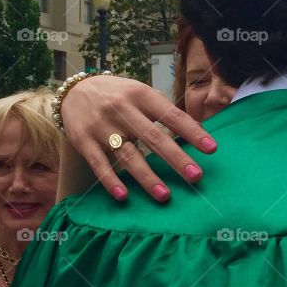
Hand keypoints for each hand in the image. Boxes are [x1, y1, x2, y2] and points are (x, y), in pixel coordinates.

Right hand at [61, 74, 216, 200]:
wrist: (74, 90)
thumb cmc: (118, 95)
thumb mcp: (141, 93)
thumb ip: (165, 111)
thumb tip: (198, 130)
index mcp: (141, 95)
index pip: (172, 115)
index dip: (192, 132)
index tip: (212, 149)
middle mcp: (122, 110)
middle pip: (152, 137)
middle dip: (176, 158)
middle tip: (195, 176)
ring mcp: (102, 127)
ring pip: (128, 155)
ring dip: (146, 177)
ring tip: (164, 196)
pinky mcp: (83, 141)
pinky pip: (99, 164)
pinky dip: (111, 181)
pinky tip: (124, 196)